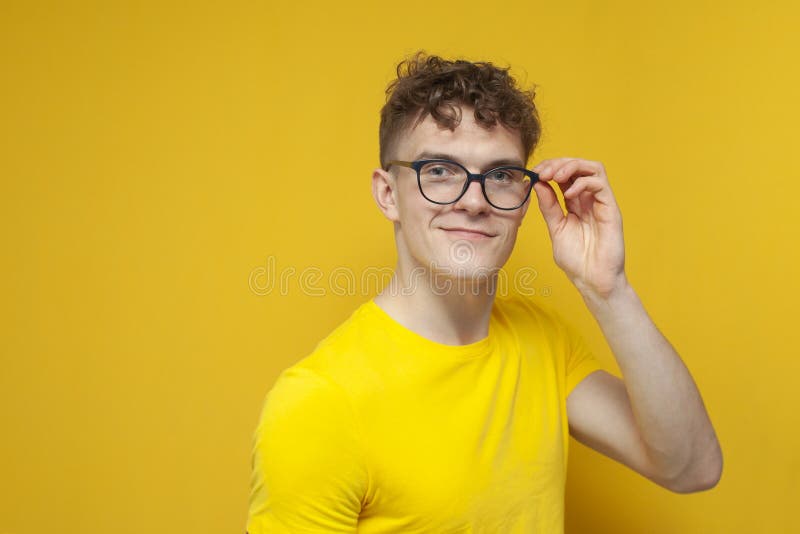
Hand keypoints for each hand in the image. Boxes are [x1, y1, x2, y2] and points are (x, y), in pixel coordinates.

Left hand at [532, 158, 626, 299]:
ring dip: (571, 166)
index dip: (549, 168)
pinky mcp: (611, 208)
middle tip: (542, 172)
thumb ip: (549, 206)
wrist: (592, 280)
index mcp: (575, 203)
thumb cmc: (576, 259)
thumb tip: (537, 183)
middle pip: (578, 166)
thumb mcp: (555, 228)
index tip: (533, 173)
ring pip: (592, 168)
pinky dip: (582, 183)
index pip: (565, 174)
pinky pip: (600, 183)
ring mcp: (601, 202)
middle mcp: (589, 199)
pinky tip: (569, 196)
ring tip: (555, 177)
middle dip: (557, 163)